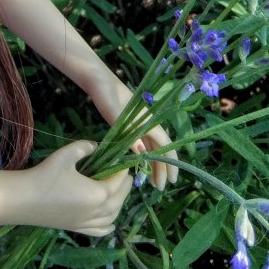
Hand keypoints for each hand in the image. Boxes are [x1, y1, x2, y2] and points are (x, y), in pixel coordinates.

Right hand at [35, 140, 132, 236]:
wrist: (23, 199)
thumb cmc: (45, 175)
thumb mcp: (65, 155)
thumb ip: (83, 147)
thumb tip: (95, 146)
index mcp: (97, 194)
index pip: (117, 183)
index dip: (122, 172)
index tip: (124, 163)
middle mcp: (96, 212)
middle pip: (118, 201)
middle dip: (124, 188)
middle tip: (125, 176)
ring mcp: (86, 223)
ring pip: (111, 217)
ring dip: (119, 205)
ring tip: (118, 193)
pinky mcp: (76, 228)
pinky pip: (99, 231)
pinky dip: (109, 226)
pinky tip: (111, 223)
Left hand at [86, 71, 178, 190]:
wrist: (98, 80)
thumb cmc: (108, 96)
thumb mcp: (117, 117)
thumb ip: (130, 135)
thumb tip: (142, 155)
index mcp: (149, 121)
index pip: (166, 146)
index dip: (170, 164)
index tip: (171, 181)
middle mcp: (147, 123)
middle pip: (160, 148)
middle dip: (162, 168)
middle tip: (159, 188)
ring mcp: (139, 122)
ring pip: (151, 146)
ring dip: (153, 163)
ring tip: (150, 180)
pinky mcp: (130, 122)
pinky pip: (142, 141)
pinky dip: (144, 154)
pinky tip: (139, 163)